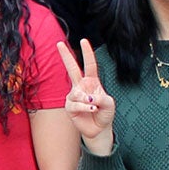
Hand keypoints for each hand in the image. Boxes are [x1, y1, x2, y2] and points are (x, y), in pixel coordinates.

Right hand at [59, 39, 115, 154]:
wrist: (99, 129)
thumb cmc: (105, 113)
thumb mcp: (109, 104)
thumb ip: (101, 98)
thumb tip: (88, 97)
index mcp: (92, 81)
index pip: (89, 65)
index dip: (87, 53)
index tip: (83, 40)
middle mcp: (81, 86)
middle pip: (72, 68)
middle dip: (65, 56)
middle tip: (59, 43)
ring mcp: (74, 96)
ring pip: (76, 93)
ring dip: (87, 100)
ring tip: (94, 106)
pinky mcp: (69, 107)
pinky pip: (75, 104)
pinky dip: (84, 107)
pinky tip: (91, 110)